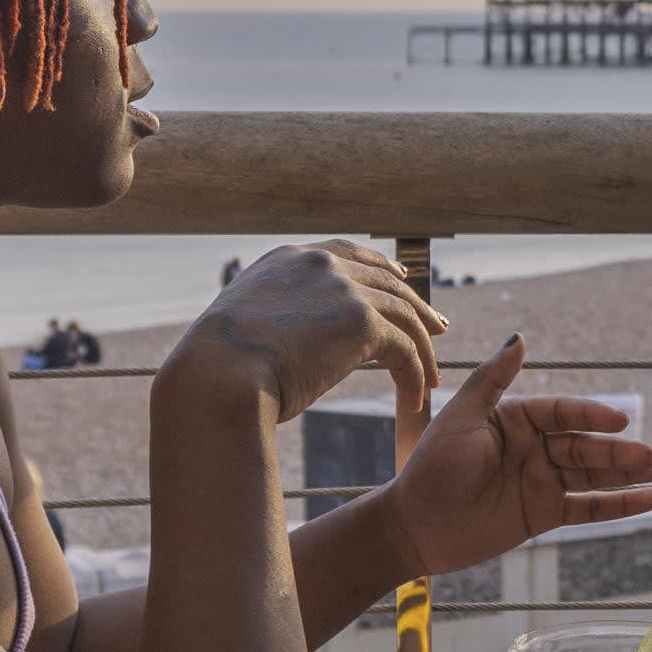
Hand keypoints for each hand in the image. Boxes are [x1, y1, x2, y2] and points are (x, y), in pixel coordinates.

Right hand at [170, 241, 441, 425]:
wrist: (217, 376)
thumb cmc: (215, 368)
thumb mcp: (240, 326)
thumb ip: (268, 319)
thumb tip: (274, 343)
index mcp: (288, 258)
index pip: (348, 253)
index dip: (381, 268)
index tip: (401, 282)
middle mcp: (319, 264)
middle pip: (386, 280)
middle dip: (416, 305)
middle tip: (437, 328)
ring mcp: (343, 289)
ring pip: (403, 314)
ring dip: (423, 347)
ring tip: (432, 376)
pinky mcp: (362, 322)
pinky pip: (405, 349)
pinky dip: (416, 375)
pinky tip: (416, 398)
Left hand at [388, 338, 651, 572]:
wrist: (414, 527)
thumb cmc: (431, 468)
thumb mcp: (461, 418)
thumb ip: (492, 379)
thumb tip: (520, 337)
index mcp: (515, 419)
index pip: (563, 413)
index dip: (591, 417)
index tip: (619, 422)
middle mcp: (534, 448)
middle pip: (586, 446)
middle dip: (621, 451)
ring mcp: (542, 482)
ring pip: (593, 475)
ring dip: (630, 474)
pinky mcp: (544, 514)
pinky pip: (589, 507)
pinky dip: (620, 504)